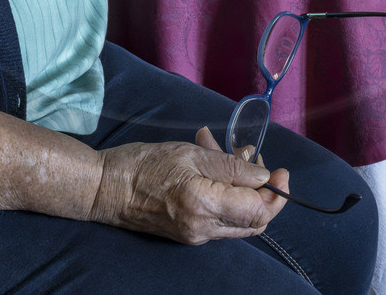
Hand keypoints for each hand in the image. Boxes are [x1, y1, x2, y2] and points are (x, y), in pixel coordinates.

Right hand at [88, 127, 289, 243]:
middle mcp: (204, 228)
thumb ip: (231, 166)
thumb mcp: (190, 154)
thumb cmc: (142, 165)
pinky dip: (226, 193)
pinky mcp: (188, 233)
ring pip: (239, 219)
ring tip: (229, 151)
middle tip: (257, 160)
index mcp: (204, 205)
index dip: (277, 193)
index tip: (281, 172)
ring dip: (244, 188)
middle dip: (265, 191)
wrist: (104, 188)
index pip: (259, 211)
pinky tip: (213, 163)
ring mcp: (196, 234)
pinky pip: (220, 217)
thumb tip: (264, 175)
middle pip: (254, 221)